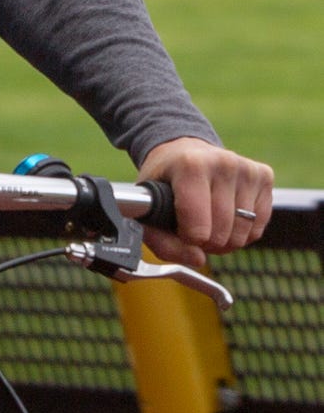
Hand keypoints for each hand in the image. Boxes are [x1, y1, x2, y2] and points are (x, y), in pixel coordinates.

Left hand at [138, 137, 273, 266]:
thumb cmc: (164, 184)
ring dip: (224, 241)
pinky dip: (242, 233)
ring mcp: (247, 169)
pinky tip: (227, 217)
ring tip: (209, 223)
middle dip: (206, 243)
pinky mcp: (264, 176)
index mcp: (190, 166)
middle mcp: (224, 163)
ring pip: (242, 234)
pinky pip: (258, 228)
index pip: (198, 228)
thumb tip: (198, 260)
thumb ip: (163, 244)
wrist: (184, 152)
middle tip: (194, 228)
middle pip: (221, 234)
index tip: (179, 229)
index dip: (188, 240)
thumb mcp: (148, 212)